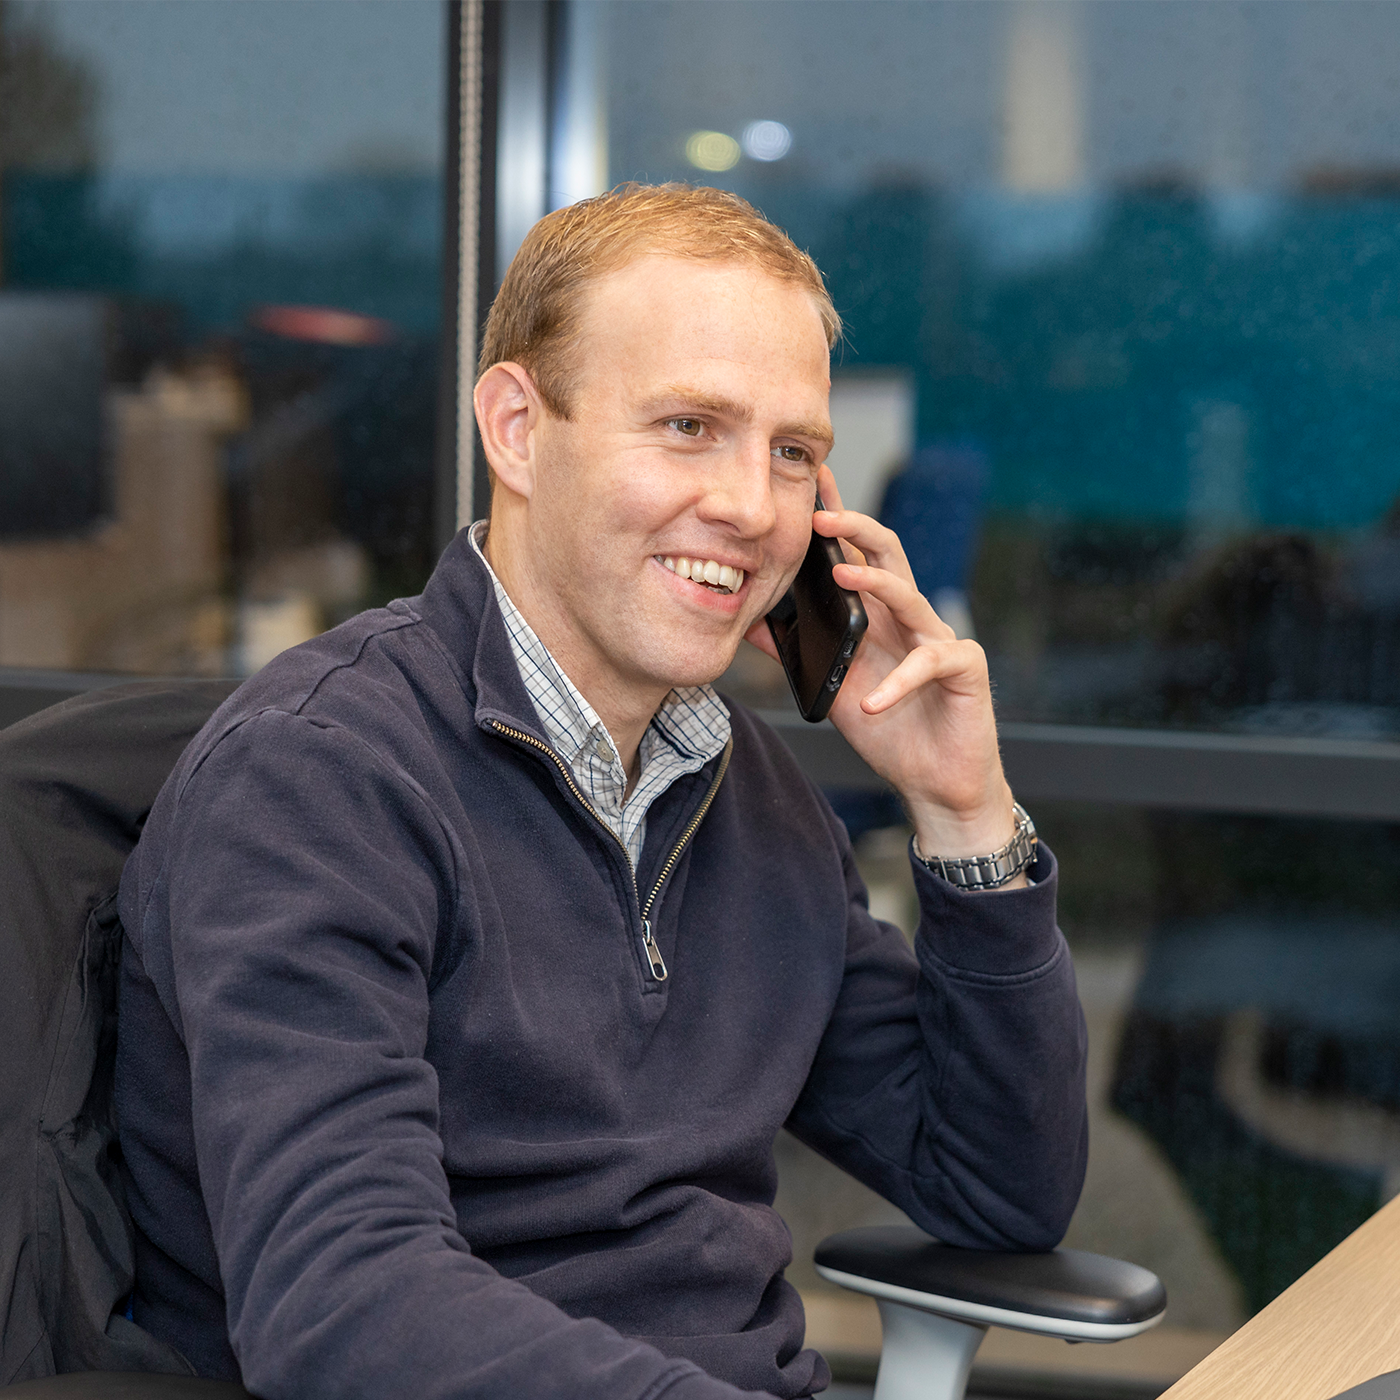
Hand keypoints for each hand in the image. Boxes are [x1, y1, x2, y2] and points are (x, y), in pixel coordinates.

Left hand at [745, 465, 1021, 873]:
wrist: (936, 781)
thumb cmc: (891, 730)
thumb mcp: (832, 687)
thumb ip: (799, 652)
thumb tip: (752, 621)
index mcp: (878, 616)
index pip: (856, 554)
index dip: (837, 518)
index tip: (811, 480)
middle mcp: (909, 618)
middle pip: (888, 555)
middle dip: (856, 528)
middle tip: (820, 516)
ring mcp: (939, 639)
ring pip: (909, 596)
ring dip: (874, 584)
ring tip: (842, 576)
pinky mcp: (964, 668)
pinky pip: (928, 664)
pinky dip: (896, 684)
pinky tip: (872, 702)